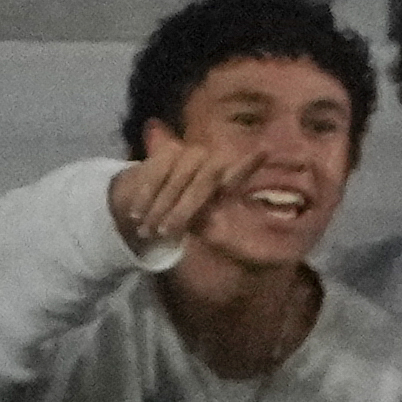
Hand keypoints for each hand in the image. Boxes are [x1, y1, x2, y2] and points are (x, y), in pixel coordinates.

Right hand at [107, 140, 246, 252]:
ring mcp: (191, 153)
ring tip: (149, 230)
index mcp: (226, 183)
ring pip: (176, 182)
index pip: (240, 174)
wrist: (151, 200)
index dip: (249, 163)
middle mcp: (212, 163)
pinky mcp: (168, 150)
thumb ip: (216, 230)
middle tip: (165, 233)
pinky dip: (145, 197)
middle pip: (201, 185)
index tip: (264, 151)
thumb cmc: (187, 217)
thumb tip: (253, 251)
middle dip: (181, 212)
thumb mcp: (206, 227)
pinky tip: (136, 213)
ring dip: (160, 208)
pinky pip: (155, 176)